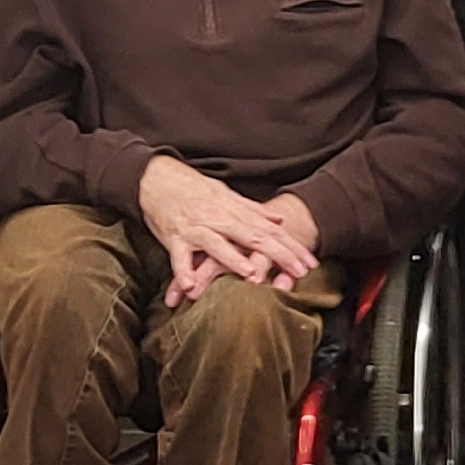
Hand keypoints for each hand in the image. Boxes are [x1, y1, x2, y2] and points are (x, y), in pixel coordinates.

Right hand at [138, 155, 317, 305]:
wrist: (156, 177)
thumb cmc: (192, 189)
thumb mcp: (226, 195)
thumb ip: (253, 210)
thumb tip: (279, 220)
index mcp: (233, 211)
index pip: (268, 231)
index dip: (291, 247)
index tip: (309, 262)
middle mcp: (218, 219)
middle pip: (253, 238)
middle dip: (278, 255)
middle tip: (299, 272)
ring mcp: (196, 228)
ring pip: (218, 244)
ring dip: (234, 260)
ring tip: (252, 276)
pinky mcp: (174, 237)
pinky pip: (179, 257)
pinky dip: (183, 271)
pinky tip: (190, 286)